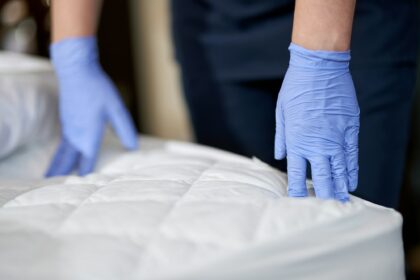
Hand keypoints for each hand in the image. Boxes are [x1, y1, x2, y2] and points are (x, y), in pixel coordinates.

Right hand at [45, 37, 137, 176]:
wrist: (76, 71)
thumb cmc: (98, 89)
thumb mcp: (117, 109)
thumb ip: (125, 130)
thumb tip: (133, 148)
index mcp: (88, 136)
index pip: (87, 163)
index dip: (87, 177)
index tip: (84, 191)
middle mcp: (75, 136)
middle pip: (67, 162)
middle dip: (63, 176)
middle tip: (57, 190)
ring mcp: (68, 129)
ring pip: (61, 154)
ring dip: (57, 167)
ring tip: (51, 177)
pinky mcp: (66, 122)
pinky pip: (62, 145)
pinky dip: (59, 155)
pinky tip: (63, 155)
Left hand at [275, 43, 359, 201]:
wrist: (319, 67)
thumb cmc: (296, 88)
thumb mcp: (281, 112)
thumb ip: (282, 137)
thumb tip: (282, 156)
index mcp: (297, 141)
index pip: (297, 175)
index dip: (298, 191)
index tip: (298, 203)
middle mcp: (318, 144)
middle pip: (322, 178)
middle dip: (323, 196)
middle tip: (325, 210)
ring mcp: (336, 137)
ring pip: (340, 170)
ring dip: (340, 188)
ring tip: (340, 202)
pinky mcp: (350, 129)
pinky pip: (352, 156)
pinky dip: (352, 171)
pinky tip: (350, 182)